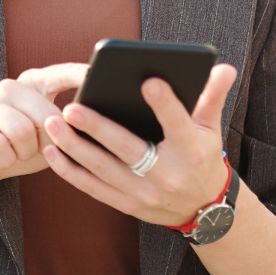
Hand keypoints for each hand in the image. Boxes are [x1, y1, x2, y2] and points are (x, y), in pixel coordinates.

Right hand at [0, 62, 88, 192]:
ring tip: (19, 154)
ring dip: (25, 153)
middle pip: (45, 114)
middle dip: (48, 141)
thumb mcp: (51, 138)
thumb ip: (70, 126)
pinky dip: (5, 160)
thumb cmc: (22, 149)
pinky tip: (1, 160)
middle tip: (40, 151)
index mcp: (33, 85)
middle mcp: (10, 87)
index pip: (60, 74)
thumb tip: (97, 123)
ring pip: (21, 131)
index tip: (99, 76)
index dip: (78, 75)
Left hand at [41, 62, 237, 226]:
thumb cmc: (202, 156)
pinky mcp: (127, 205)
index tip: (148, 81)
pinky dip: (70, 171)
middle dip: (98, 129)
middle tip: (71, 108)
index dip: (165, 103)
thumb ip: (212, 96)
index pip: (178, 123)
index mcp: (191, 150)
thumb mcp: (211, 128)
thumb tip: (224, 67)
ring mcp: (144, 193)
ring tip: (53, 124)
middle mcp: (167, 174)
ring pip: (103, 169)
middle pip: (129, 150)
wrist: (203, 207)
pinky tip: (52, 151)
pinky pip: (93, 188)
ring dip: (75, 148)